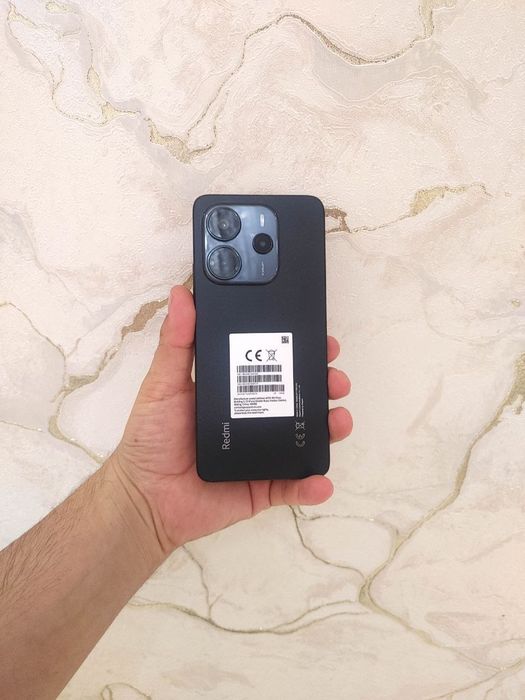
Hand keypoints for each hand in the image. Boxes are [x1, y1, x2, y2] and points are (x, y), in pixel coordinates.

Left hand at [110, 286, 352, 554]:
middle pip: (299, 395)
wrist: (145, 498)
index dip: (299, 348)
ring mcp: (264, 452)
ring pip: (307, 436)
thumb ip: (175, 342)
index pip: (274, 363)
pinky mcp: (263, 487)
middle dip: (325, 383)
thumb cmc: (151, 437)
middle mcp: (255, 416)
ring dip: (331, 426)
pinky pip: (293, 486)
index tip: (320, 335)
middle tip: (335, 377)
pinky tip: (321, 481)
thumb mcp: (162, 384)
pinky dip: (312, 485)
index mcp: (234, 389)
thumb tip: (181, 294)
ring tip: (339, 419)